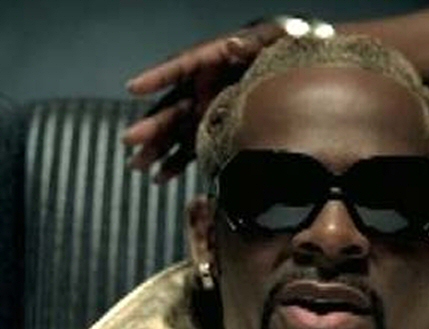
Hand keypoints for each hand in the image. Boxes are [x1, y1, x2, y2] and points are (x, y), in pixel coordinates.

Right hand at [123, 22, 283, 182]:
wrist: (289, 74)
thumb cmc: (274, 52)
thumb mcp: (265, 44)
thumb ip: (250, 45)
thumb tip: (235, 45)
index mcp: (211, 64)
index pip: (180, 67)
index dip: (158, 77)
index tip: (135, 87)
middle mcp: (202, 89)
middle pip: (173, 107)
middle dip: (151, 126)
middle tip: (130, 139)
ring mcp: (206, 112)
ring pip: (176, 133)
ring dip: (157, 150)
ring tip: (138, 166)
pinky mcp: (213, 133)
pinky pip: (191, 149)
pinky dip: (176, 164)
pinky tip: (162, 177)